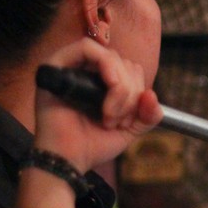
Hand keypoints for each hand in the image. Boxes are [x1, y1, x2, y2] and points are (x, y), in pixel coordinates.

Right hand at [32, 38, 162, 171]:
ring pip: (111, 56)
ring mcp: (70, 66)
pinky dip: (107, 69)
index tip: (128, 121)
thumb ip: (148, 114)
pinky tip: (107, 97)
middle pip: (123, 62)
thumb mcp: (130, 130)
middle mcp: (86, 70)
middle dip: (130, 93)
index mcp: (103, 82)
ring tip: (109, 117)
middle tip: (118, 122)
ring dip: (120, 89)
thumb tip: (152, 95)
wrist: (67, 160)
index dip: (138, 91)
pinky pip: (87, 47)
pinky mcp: (55, 65)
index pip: (131, 69)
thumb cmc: (92, 145)